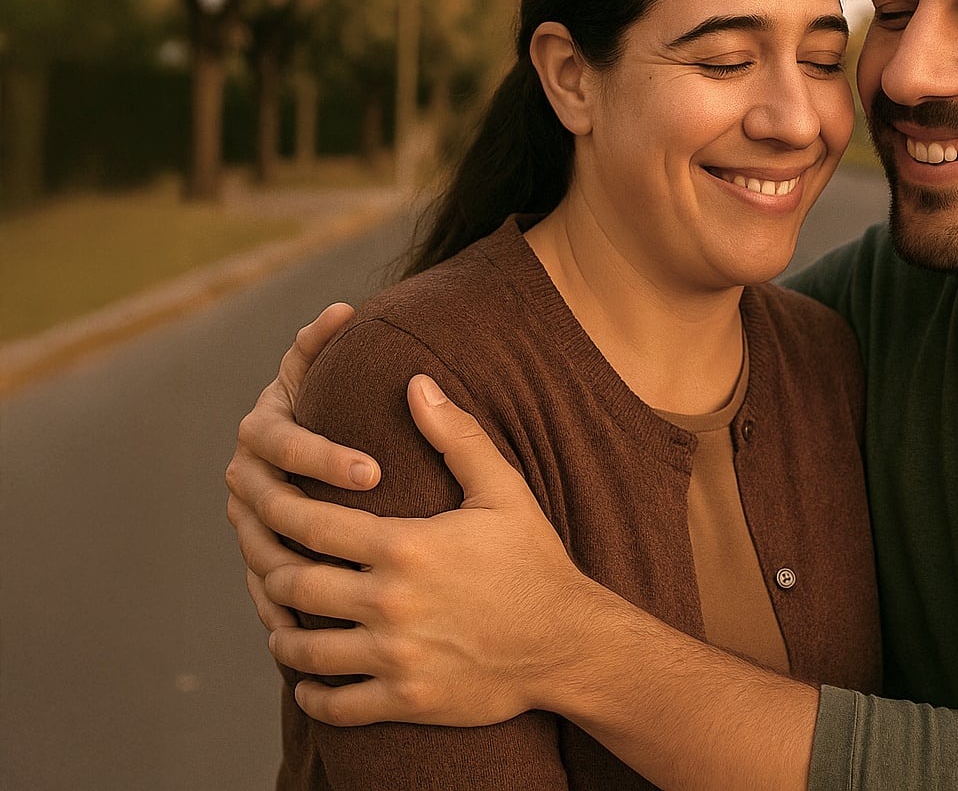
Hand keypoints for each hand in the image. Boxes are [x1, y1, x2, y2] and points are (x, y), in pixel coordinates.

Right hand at [225, 303, 364, 631]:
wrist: (328, 448)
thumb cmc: (342, 404)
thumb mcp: (334, 374)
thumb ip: (327, 346)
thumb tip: (342, 308)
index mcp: (265, 425)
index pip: (283, 442)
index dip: (323, 456)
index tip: (376, 470)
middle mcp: (247, 470)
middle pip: (266, 500)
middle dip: (314, 518)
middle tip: (365, 543)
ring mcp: (247, 516)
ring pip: (258, 549)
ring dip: (292, 571)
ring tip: (338, 593)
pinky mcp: (259, 554)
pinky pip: (262, 587)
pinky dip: (280, 608)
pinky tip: (310, 632)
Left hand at [262, 375, 604, 727]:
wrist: (570, 643)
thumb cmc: (535, 562)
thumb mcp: (503, 491)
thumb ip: (456, 436)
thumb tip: (417, 382)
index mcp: (406, 546)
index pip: (309, 524)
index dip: (272, 507)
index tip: (257, 499)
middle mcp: (391, 602)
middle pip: (291, 584)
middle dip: (267, 568)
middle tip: (262, 559)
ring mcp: (395, 655)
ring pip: (301, 648)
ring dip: (280, 632)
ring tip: (278, 620)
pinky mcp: (405, 698)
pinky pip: (334, 705)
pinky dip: (311, 695)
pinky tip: (307, 682)